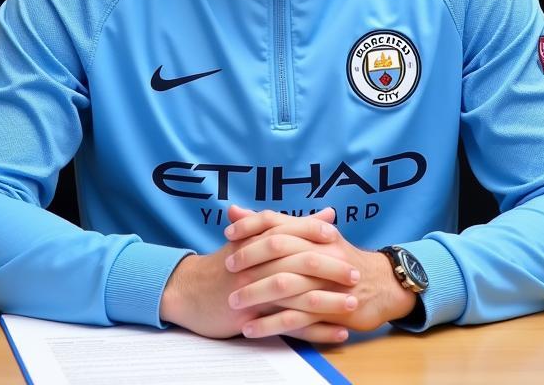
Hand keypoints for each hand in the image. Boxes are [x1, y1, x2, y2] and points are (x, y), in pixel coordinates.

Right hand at [160, 205, 339, 338]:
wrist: (188, 291)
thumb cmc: (225, 264)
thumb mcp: (252, 238)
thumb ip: (292, 226)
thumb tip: (327, 213)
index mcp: (256, 239)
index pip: (289, 229)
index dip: (313, 230)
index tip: (337, 235)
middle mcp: (255, 263)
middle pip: (298, 262)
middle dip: (330, 268)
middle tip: (354, 273)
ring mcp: (253, 290)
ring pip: (297, 295)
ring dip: (327, 301)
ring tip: (351, 304)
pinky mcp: (252, 317)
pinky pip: (289, 325)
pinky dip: (315, 330)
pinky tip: (336, 331)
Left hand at [225, 208, 416, 340]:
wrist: (382, 284)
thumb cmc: (340, 259)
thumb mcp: (313, 236)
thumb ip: (274, 226)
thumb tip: (235, 211)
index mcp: (314, 231)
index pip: (277, 221)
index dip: (251, 225)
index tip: (228, 234)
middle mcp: (320, 250)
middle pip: (278, 249)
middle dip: (249, 259)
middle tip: (227, 269)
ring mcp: (326, 280)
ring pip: (285, 284)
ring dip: (256, 295)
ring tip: (233, 303)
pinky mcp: (330, 309)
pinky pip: (295, 318)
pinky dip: (270, 324)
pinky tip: (251, 329)